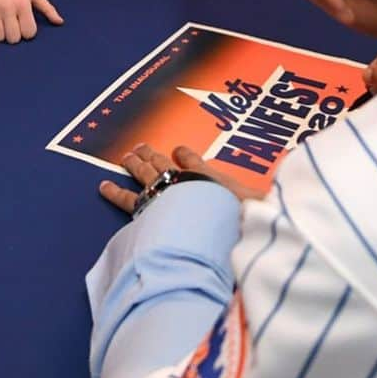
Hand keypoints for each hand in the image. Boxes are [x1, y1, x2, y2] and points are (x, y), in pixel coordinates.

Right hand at [0, 0, 63, 42]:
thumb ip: (47, 9)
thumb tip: (60, 22)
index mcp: (23, 4)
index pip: (28, 33)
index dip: (29, 32)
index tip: (26, 25)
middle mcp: (8, 9)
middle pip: (13, 39)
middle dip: (16, 35)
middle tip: (15, 26)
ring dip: (2, 35)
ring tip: (4, 25)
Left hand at [99, 142, 262, 213]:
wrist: (212, 230)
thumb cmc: (236, 219)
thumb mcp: (252, 205)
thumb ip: (256, 201)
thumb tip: (272, 188)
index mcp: (206, 178)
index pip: (192, 161)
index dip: (185, 156)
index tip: (179, 150)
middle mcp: (183, 181)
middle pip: (165, 165)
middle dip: (153, 156)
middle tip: (140, 148)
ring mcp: (164, 193)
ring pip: (145, 175)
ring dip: (135, 164)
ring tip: (125, 157)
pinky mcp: (148, 209)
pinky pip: (127, 200)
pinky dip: (115, 192)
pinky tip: (103, 187)